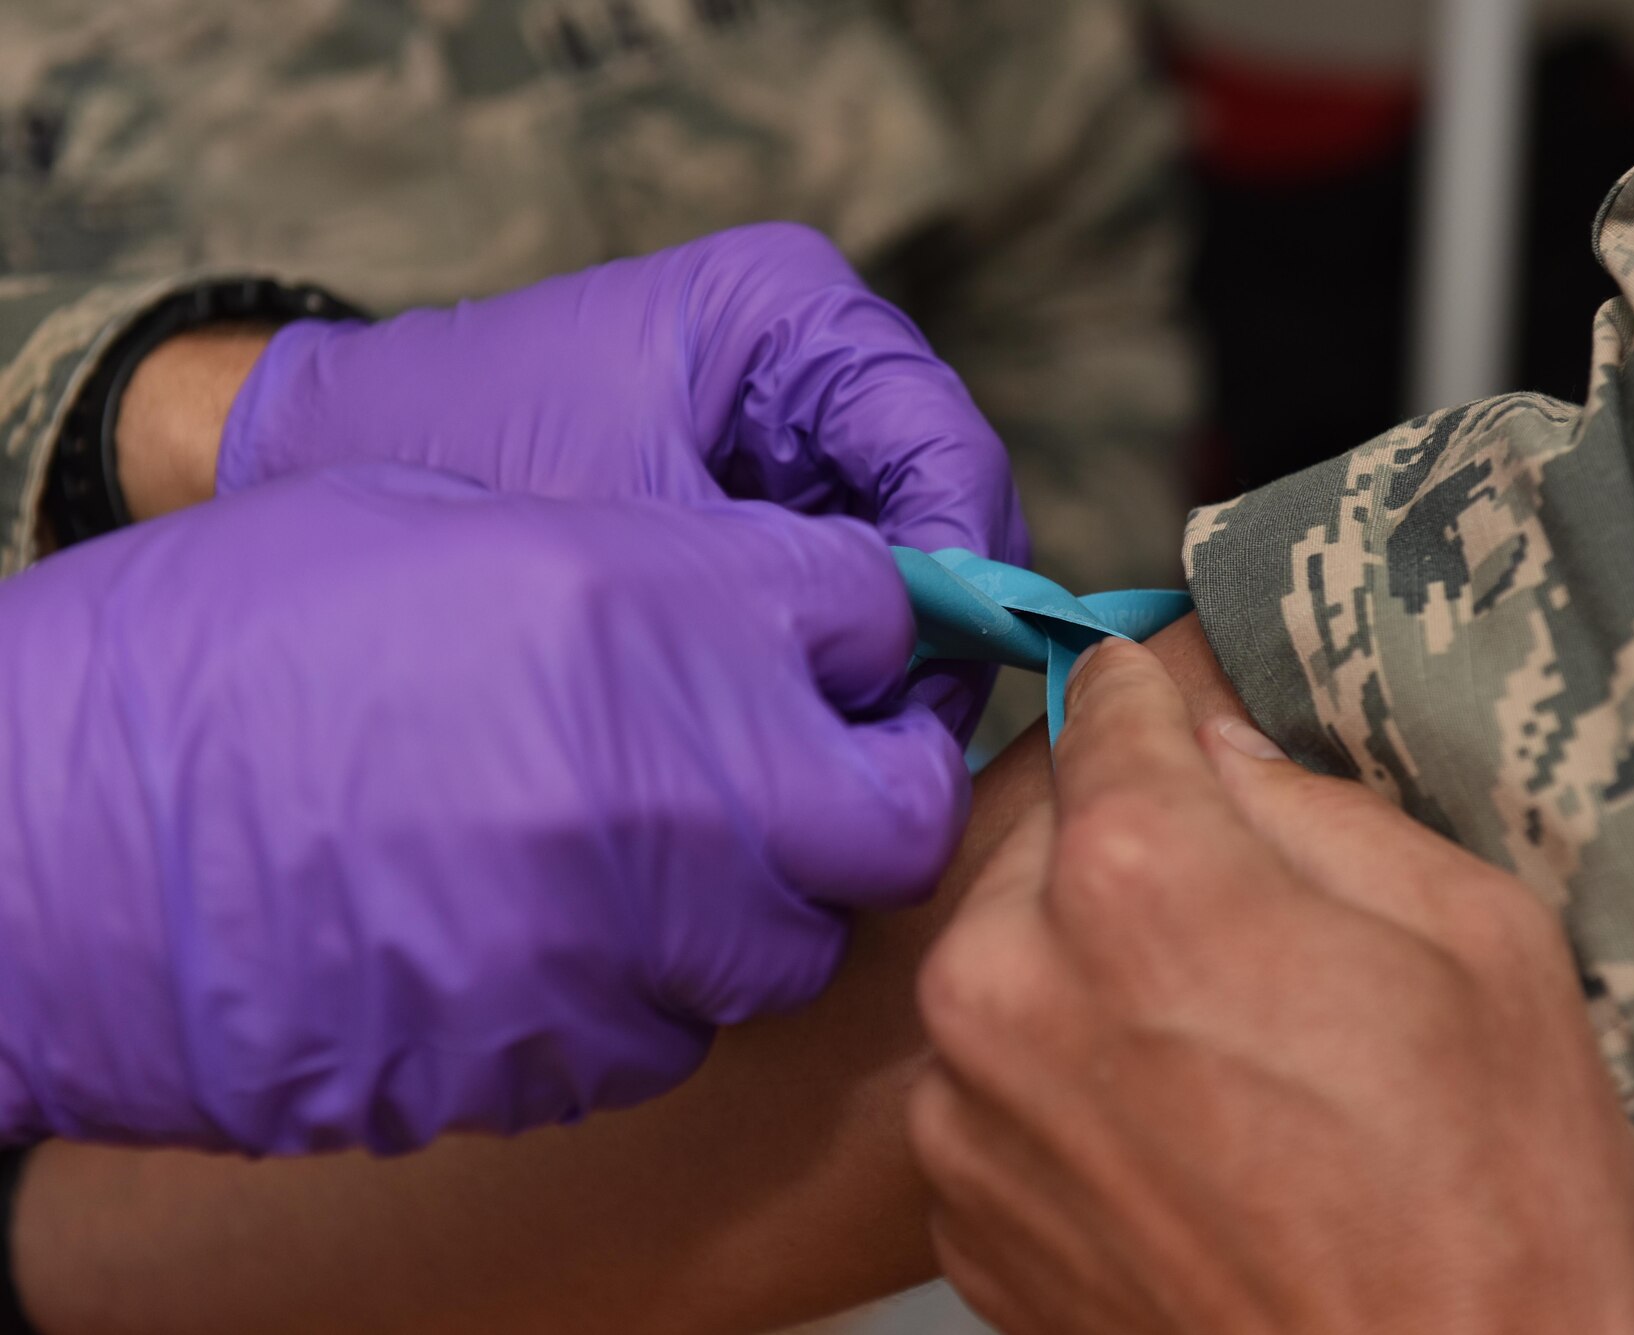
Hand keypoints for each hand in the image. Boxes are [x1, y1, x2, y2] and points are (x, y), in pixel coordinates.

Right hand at [0, 464, 965, 1153]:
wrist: (34, 833)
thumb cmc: (218, 646)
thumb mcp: (436, 527)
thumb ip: (638, 569)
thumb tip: (754, 611)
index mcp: (641, 605)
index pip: (876, 619)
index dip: (871, 637)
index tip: (840, 658)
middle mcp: (663, 780)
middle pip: (889, 814)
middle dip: (867, 791)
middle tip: (799, 777)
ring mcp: (612, 941)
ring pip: (790, 945)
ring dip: (756, 902)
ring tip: (654, 858)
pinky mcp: (544, 1060)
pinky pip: (666, 1035)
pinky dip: (642, 992)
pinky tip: (547, 938)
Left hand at [213, 223, 1028, 739]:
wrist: (314, 468)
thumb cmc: (457, 462)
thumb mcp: (633, 533)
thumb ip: (789, 596)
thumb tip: (924, 701)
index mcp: (795, 314)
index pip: (950, 453)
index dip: (959, 584)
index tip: (916, 695)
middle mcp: (813, 363)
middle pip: (946, 514)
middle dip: (924, 634)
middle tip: (882, 748)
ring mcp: (791, 433)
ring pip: (905, 565)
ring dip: (879, 657)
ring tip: (825, 746)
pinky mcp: (760, 500)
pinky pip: (839, 588)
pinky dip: (825, 656)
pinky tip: (783, 720)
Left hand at [910, 641, 1633, 1333]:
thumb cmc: (1486, 1222)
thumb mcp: (1480, 941)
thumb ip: (1323, 807)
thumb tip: (1225, 757)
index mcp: (1141, 882)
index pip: (1105, 709)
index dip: (1154, 706)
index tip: (1166, 712)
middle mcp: (1013, 984)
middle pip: (1051, 838)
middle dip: (1134, 857)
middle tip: (1245, 932)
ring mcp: (970, 1112)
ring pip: (1015, 960)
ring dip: (1093, 976)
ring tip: (1224, 1061)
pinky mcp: (961, 1211)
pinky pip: (997, 1082)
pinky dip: (1067, 1085)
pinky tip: (1180, 1142)